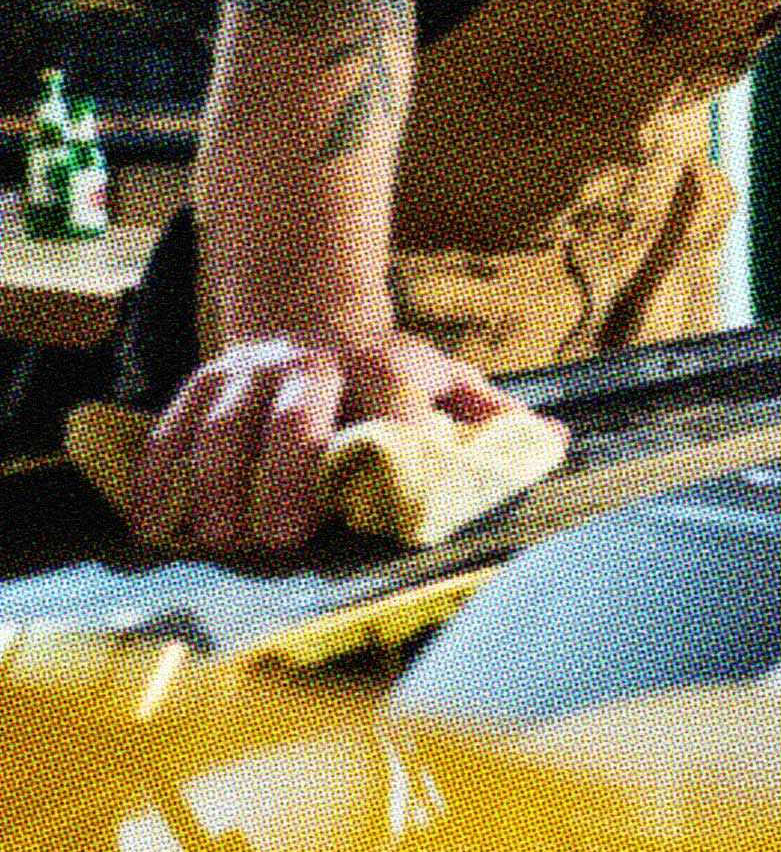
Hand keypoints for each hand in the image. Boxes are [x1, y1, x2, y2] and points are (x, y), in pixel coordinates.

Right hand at [126, 328, 523, 555]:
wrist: (309, 313)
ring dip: (220, 484)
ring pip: (227, 425)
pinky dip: (158, 475)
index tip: (401, 501)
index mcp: (385, 366)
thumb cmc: (387, 372)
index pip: (398, 404)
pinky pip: (170, 430)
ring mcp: (251, 374)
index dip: (401, 445)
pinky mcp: (201, 386)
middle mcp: (314, 364)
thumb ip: (492, 417)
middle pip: (300, 417)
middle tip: (289, 534)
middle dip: (293, 475)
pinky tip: (153, 523)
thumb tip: (556, 442)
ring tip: (222, 538)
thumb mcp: (445, 380)